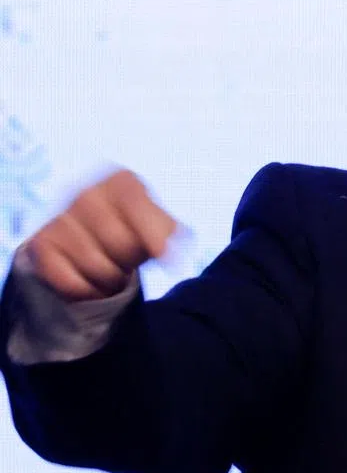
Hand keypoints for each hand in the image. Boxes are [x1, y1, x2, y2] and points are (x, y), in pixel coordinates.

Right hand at [22, 169, 176, 300]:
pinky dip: (86, 289)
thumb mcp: (160, 228)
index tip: (164, 257)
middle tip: (128, 260)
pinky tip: (88, 278)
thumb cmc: (134, 233)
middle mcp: (85, 193)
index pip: (134, 201)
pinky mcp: (41, 244)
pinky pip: (70, 279)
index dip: (151, 232)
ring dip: (110, 278)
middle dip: (130, 260)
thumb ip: (172, 232)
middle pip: (119, 241)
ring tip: (111, 268)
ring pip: (96, 265)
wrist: (93, 247)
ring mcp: (59, 217)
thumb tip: (180, 243)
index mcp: (121, 182)